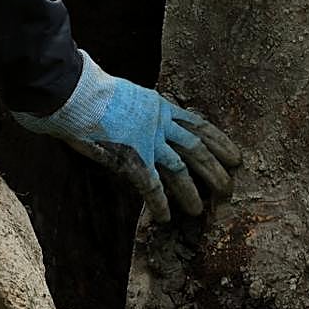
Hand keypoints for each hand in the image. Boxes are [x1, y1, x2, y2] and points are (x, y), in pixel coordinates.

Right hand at [13, 51, 239, 221]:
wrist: (75, 94)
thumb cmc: (88, 91)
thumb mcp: (122, 95)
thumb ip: (134, 109)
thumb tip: (131, 116)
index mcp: (158, 106)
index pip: (197, 125)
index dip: (218, 142)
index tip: (233, 155)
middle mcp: (159, 123)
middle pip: (198, 149)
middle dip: (216, 169)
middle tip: (230, 186)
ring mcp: (148, 141)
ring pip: (180, 169)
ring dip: (191, 192)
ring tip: (201, 210)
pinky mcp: (132, 158)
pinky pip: (151, 186)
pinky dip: (159, 203)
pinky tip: (165, 218)